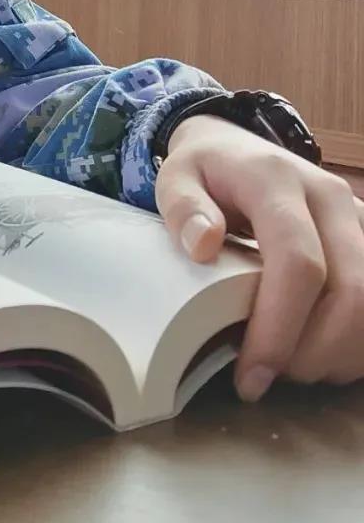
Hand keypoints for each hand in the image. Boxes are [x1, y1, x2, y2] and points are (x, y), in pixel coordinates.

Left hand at [156, 113, 363, 401]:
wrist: (239, 146)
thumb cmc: (207, 172)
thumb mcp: (176, 179)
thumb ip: (182, 208)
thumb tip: (202, 245)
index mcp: (278, 182)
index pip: (298, 262)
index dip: (280, 327)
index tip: (251, 374)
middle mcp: (331, 198)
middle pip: (350, 290)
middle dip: (313, 352)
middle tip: (270, 377)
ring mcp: (359, 219)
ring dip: (340, 353)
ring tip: (293, 368)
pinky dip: (356, 342)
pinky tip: (322, 356)